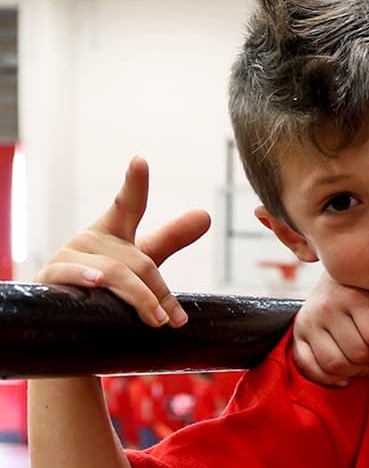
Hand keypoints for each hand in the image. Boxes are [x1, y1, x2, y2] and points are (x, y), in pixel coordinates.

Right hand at [35, 157, 210, 326]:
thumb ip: (170, 239)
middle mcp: (90, 239)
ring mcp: (68, 256)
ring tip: (157, 320)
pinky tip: (96, 282)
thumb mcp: (140, 261)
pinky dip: (84, 278)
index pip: (128, 205)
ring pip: (113, 272)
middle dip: (156, 290)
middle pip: (136, 260)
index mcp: (113, 232)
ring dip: (138, 297)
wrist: (65, 318)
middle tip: (172, 319)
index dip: (134, 184)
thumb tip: (206, 215)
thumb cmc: (106, 286)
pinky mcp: (49, 277)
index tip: (140, 161)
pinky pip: (71, 275)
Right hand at [290, 274, 368, 386]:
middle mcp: (327, 307)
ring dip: (353, 371)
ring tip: (363, 362)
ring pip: (332, 365)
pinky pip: (307, 368)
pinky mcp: (297, 335)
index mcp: (355, 295)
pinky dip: (328, 378)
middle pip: (356, 354)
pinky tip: (345, 375)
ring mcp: (308, 322)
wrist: (338, 279)